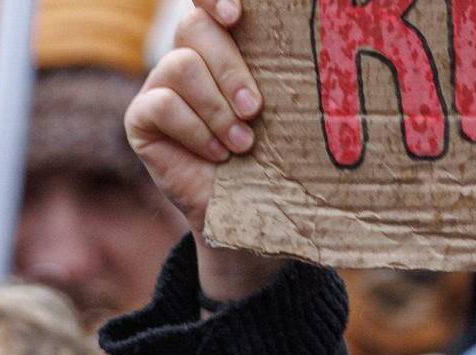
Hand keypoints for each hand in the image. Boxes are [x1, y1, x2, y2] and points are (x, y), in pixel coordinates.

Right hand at [124, 0, 283, 299]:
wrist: (254, 212)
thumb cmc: (281, 157)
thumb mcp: (292, 116)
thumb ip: (291, 79)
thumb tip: (333, 53)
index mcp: (229, 46)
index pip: (210, 3)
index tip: (237, 14)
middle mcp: (191, 57)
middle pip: (196, 28)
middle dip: (231, 69)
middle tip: (256, 110)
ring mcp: (161, 85)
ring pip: (181, 66)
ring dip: (217, 109)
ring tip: (242, 143)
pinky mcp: (142, 117)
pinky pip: (162, 105)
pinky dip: (195, 131)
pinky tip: (217, 155)